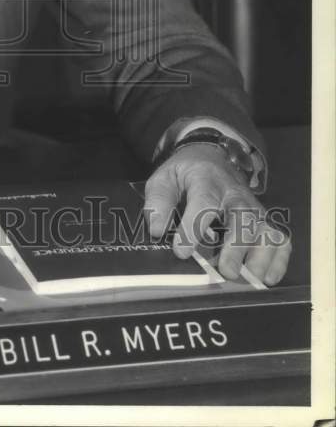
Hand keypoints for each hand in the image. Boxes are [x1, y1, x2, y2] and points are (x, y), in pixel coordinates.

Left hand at [144, 143, 290, 285]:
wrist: (211, 157)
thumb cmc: (185, 175)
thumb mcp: (164, 178)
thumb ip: (158, 201)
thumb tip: (157, 230)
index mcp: (206, 181)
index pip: (203, 203)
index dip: (193, 228)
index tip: (181, 252)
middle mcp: (235, 195)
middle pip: (242, 219)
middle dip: (236, 247)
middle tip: (227, 272)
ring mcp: (253, 208)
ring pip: (265, 230)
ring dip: (261, 256)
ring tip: (251, 279)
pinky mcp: (264, 220)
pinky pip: (280, 239)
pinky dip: (279, 259)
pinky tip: (268, 278)